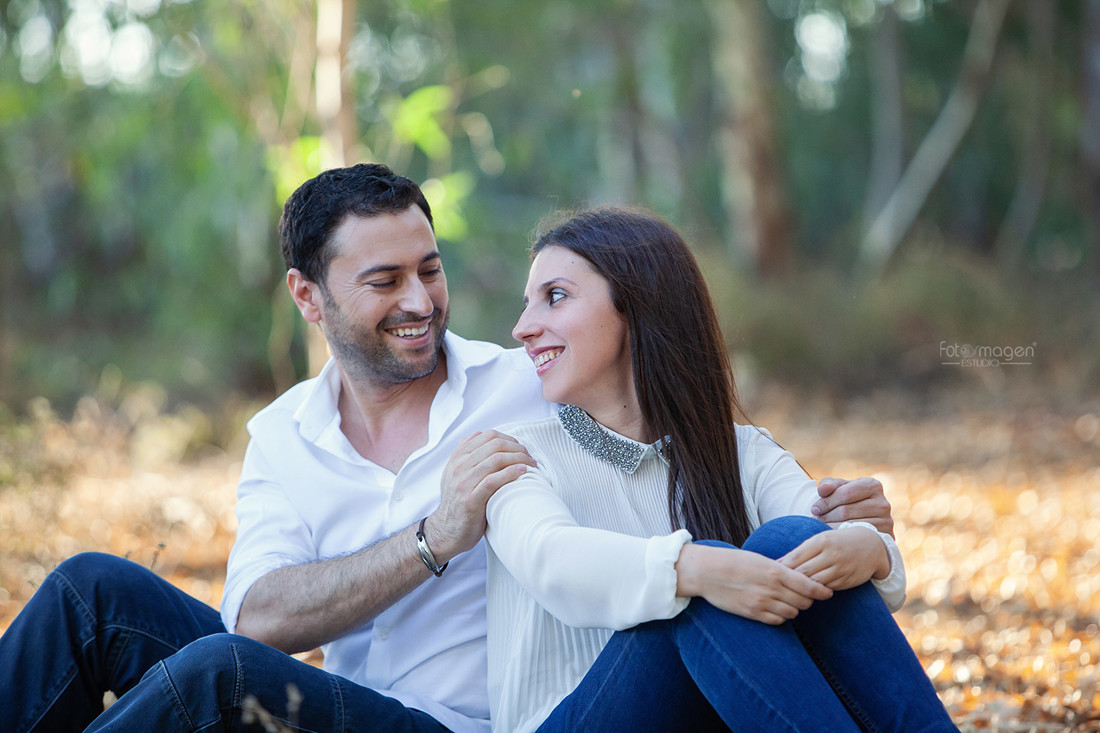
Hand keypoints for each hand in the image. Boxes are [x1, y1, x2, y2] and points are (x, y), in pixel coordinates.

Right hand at [429, 430, 535, 561]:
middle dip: (517, 448)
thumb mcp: (455, 473)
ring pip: (496, 459)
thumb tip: (477, 435)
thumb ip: (464, 454)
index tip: (521, 448)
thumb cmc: (458, 501)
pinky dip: (511, 473)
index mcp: (457, 457)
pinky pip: (493, 480)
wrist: (447, 530)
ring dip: (519, 459)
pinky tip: (522, 472)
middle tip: (530, 457)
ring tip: (531, 465)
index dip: (509, 439)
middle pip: (494, 445)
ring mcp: (464, 482)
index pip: (488, 436)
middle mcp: (459, 466)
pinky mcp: (471, 499)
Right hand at [676, 544, 832, 624]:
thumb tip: (799, 578)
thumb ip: (780, 570)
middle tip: (803, 594)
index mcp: (775, 570)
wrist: (707, 572)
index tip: (827, 592)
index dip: (821, 591)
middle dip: (807, 599)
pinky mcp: (753, 613)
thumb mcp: (760, 559)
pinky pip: (777, 620)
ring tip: (787, 600)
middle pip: (804, 601)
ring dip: (793, 608)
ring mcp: (762, 603)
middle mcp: (771, 588)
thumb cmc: (733, 561)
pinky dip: (781, 616)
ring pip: (792, 612)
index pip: (808, 585)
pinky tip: (775, 608)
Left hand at [777, 527, 888, 590]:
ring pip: (814, 584)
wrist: (871, 545)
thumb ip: (801, 551)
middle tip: (778, 586)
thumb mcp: (820, 539)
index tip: (771, 574)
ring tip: (790, 592)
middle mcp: (831, 554)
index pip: (796, 557)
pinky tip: (808, 593)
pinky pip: (826, 589)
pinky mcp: (846, 581)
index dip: (782, 568)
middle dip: (789, 580)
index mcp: (821, 541)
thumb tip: (777, 563)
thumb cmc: (838, 541)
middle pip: (803, 572)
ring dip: (802, 589)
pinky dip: (816, 592)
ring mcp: (840, 568)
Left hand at [812, 477, 893, 535]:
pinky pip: (857, 539)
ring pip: (850, 526)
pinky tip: (834, 536)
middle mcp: (883, 503)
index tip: (814, 509)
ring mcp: (886, 521)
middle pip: (845, 511)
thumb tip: (822, 489)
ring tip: (822, 527)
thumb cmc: (849, 501)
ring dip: (831, 527)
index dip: (826, 502)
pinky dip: (842, 538)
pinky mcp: (885, 537)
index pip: (844, 493)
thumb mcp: (840, 489)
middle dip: (826, 516)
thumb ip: (829, 485)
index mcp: (873, 485)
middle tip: (816, 520)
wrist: (867, 523)